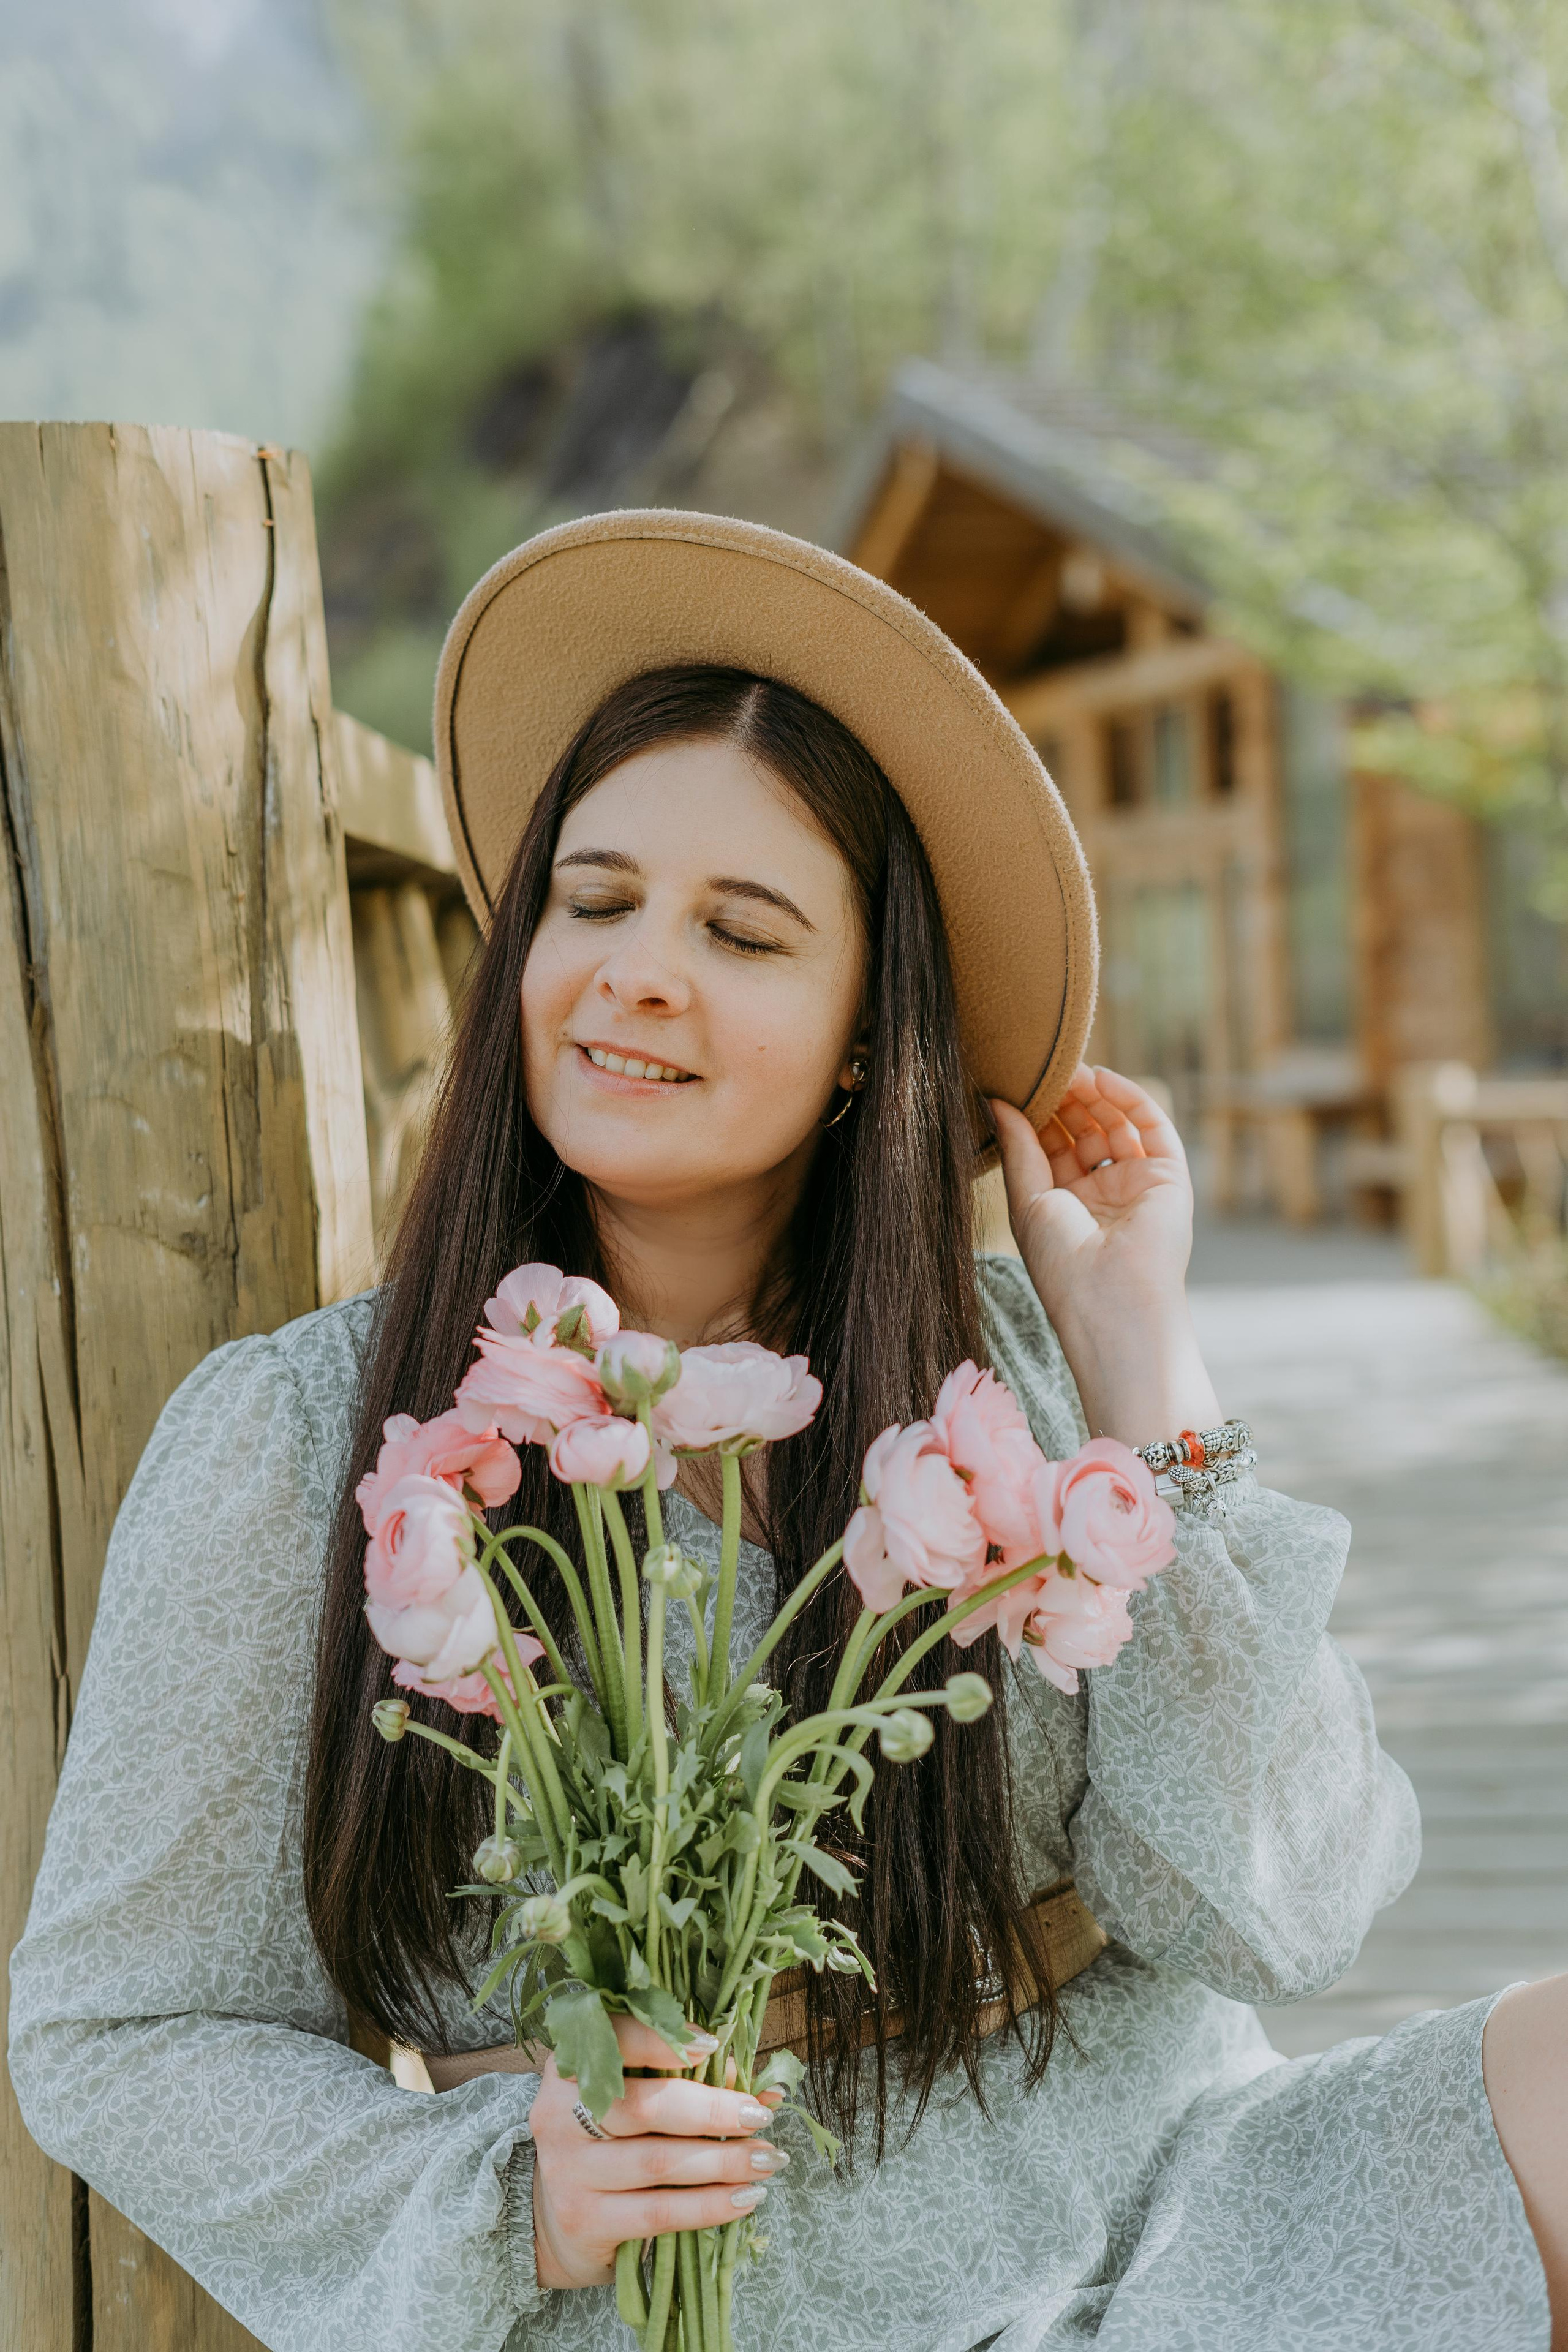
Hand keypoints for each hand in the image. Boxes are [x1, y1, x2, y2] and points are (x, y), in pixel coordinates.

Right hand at [530, 2016, 786, 2290]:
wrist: (561, 2222)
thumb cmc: (613, 2145)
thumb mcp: (636, 2102)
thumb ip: (690, 2083)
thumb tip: (764, 2089)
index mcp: (570, 2068)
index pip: (613, 2041)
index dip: (661, 2041)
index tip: (713, 2046)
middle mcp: (559, 2114)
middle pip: (644, 2107)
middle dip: (712, 2111)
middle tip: (760, 2117)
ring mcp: (567, 2170)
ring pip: (657, 2162)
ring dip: (723, 2161)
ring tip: (767, 2160)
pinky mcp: (584, 2220)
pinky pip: (658, 2213)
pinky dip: (709, 2205)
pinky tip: (744, 2198)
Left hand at [990, 1065, 1220, 1446]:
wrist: (1110, 1299)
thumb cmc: (1061, 1264)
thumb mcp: (1028, 1198)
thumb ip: (1017, 1146)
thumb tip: (994, 1100)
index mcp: (1066, 1205)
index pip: (1052, 1148)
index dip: (1037, 1115)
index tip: (1016, 1083)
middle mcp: (1103, 1194)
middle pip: (1084, 1131)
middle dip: (1065, 1100)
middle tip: (1044, 1069)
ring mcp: (1137, 1185)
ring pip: (1116, 1123)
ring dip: (1093, 1094)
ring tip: (1069, 1069)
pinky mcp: (1169, 1178)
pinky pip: (1151, 1126)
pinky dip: (1129, 1097)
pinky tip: (1101, 1079)